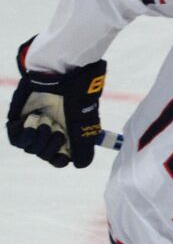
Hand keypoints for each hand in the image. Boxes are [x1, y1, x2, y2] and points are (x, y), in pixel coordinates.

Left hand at [6, 43, 105, 168]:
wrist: (61, 78)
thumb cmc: (76, 101)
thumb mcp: (84, 128)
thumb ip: (83, 150)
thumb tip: (78, 165)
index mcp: (66, 136)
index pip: (58, 159)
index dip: (59, 160)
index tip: (62, 156)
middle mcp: (50, 132)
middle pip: (44, 154)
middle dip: (50, 146)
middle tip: (57, 130)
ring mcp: (34, 125)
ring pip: (30, 148)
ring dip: (39, 138)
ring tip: (46, 122)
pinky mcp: (19, 118)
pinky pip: (16, 138)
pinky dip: (23, 135)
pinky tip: (31, 125)